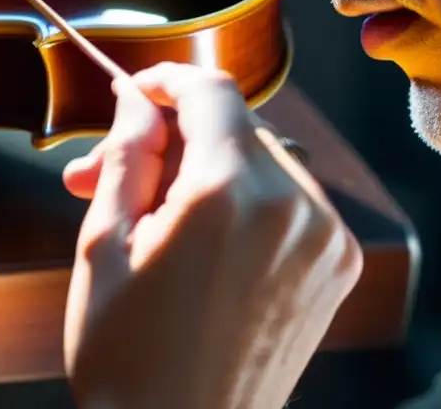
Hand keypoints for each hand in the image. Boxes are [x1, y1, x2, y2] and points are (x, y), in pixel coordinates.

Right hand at [62, 63, 362, 408]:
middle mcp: (293, 206)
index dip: (166, 80)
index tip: (137, 92)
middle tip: (113, 175)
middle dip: (174, 137)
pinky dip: (247, 198)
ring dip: (209, 168)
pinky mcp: (336, 264)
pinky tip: (203, 237)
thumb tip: (136, 98)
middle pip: (234, 124)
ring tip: (155, 216)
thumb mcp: (103, 245)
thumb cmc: (128, 359)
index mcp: (229, 194)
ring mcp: (325, 237)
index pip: (210, 89)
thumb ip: (125, 154)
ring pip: (262, 157)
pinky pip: (290, 197)